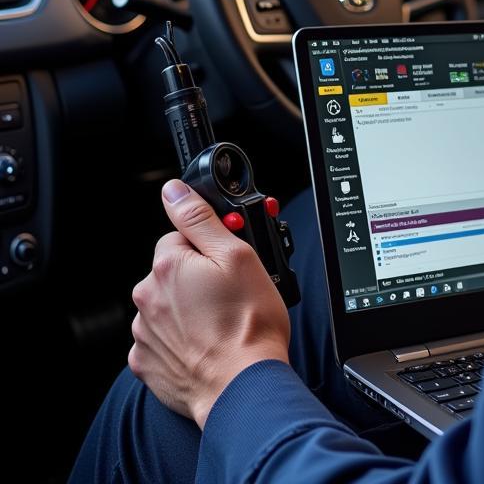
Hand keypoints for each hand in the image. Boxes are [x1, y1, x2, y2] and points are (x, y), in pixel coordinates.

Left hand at [129, 179, 290, 429]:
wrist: (241, 385)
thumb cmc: (247, 324)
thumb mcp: (237, 255)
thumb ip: (200, 218)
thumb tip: (174, 190)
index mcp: (168, 265)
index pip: (180, 236)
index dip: (209, 247)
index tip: (227, 261)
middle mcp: (147, 297)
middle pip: (173, 270)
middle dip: (198, 277)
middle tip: (230, 293)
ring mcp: (143, 333)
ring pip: (168, 304)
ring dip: (189, 307)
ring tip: (222, 321)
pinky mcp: (146, 363)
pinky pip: (162, 338)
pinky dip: (181, 338)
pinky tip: (206, 342)